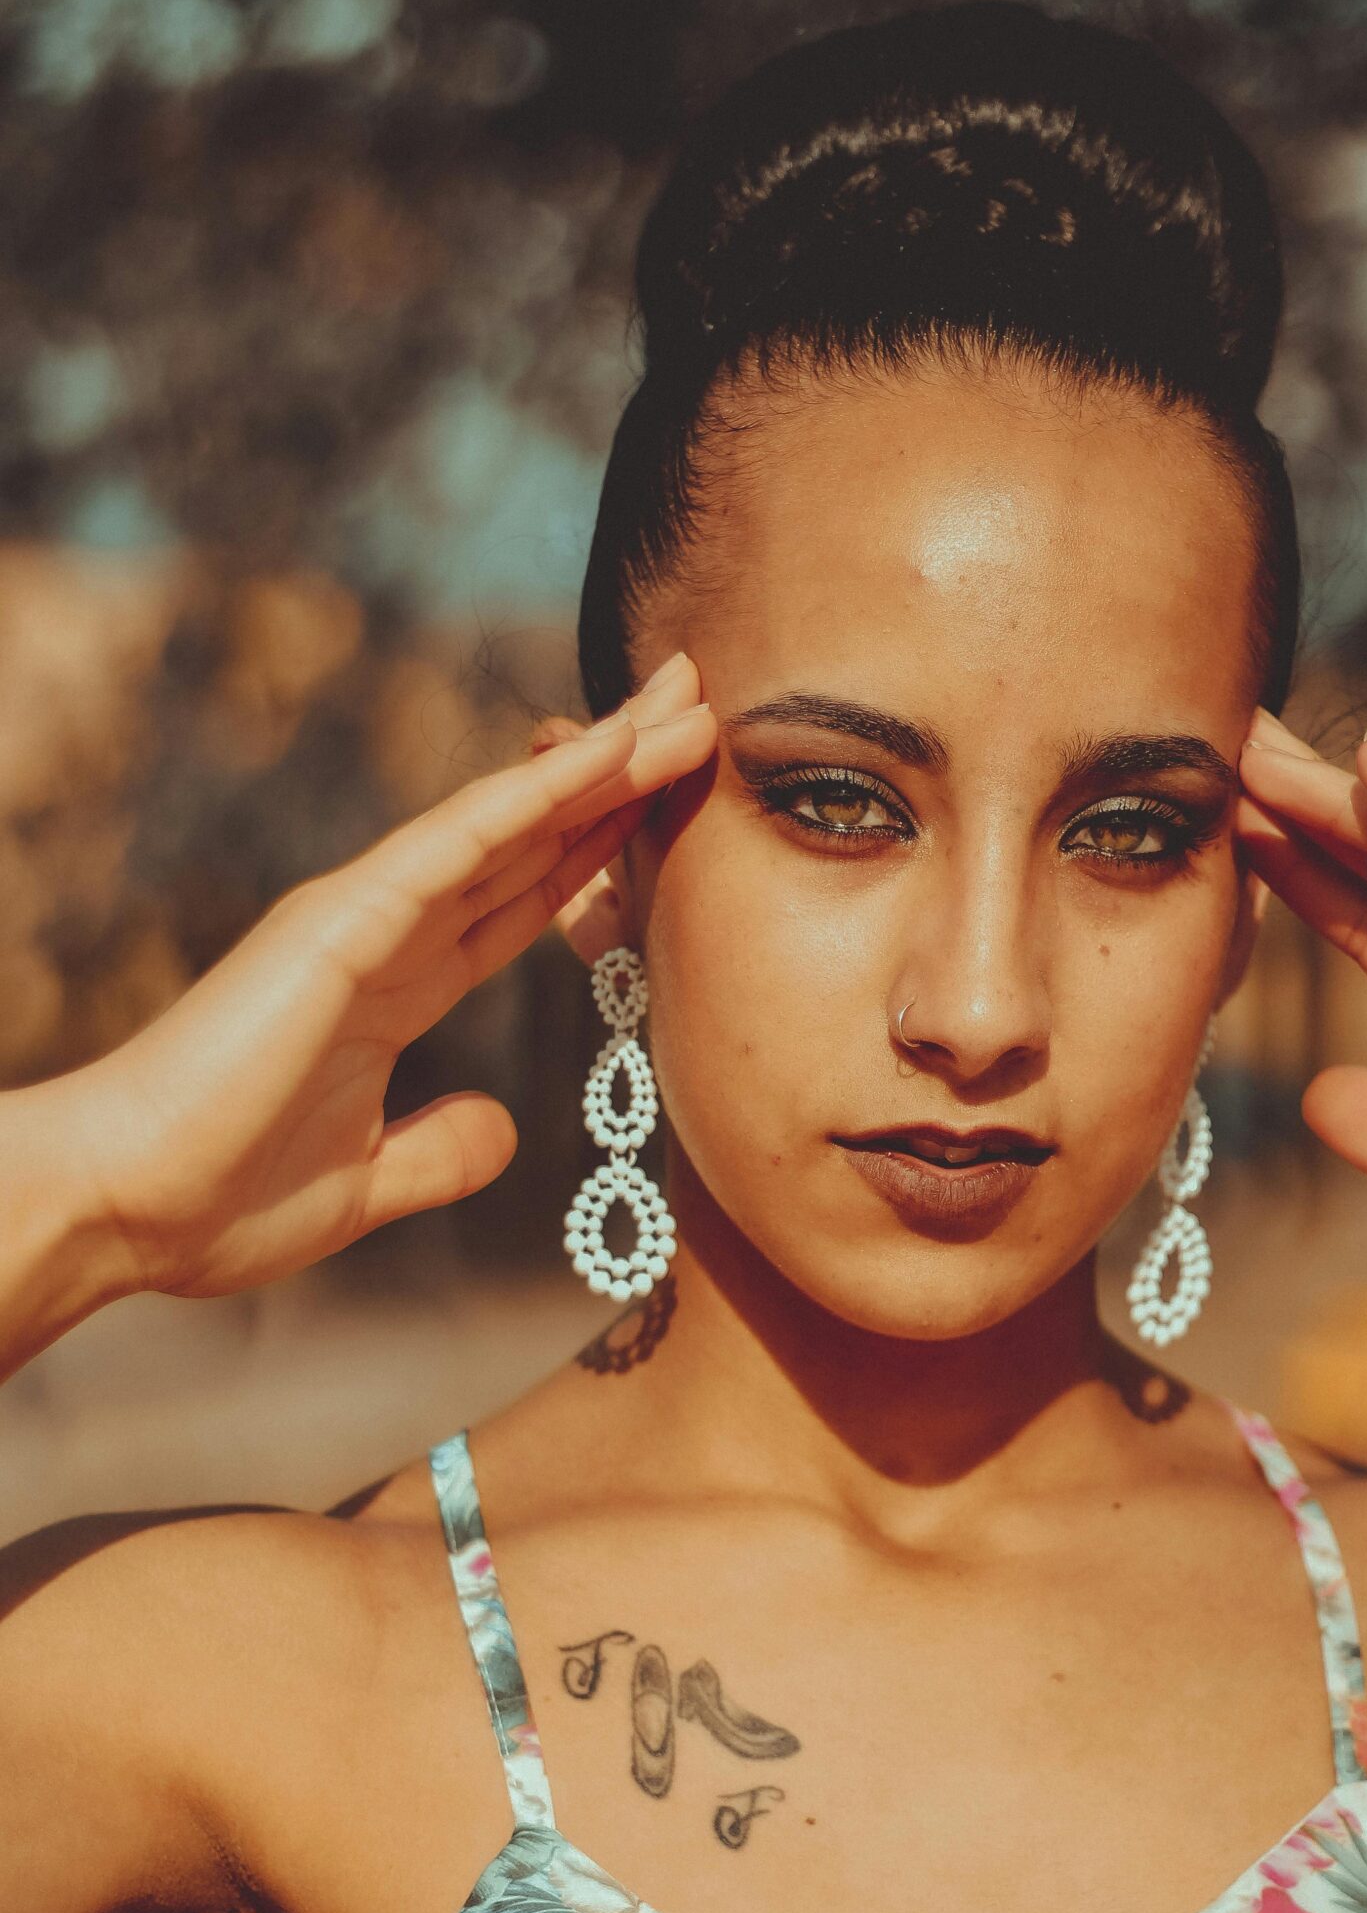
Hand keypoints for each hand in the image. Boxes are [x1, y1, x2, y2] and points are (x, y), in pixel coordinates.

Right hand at [43, 651, 714, 1303]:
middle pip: (529, 840)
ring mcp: (360, 918)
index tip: (669, 801)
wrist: (119, 1209)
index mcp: (394, 988)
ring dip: (598, 763)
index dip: (598, 850)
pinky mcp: (336, 925)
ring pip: (505, 822)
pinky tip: (603, 755)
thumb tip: (502, 1128)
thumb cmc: (215, 1200)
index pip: (521, 901)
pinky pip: (453, 846)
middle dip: (617, 777)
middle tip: (700, 708)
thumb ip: (439, 1151)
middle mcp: (383, 934)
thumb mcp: (365, 1184)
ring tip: (684, 703)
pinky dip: (532, 798)